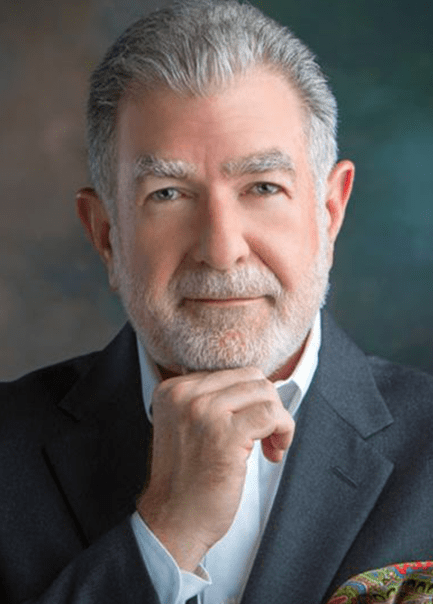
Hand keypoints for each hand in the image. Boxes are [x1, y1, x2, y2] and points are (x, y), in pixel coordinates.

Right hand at [136, 367, 294, 570]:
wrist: (173, 522)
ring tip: (270, 446)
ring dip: (278, 420)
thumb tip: (258, 386)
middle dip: (267, 405)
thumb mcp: (186, 426)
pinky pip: (272, 414)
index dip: (250, 400)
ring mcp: (204, 412)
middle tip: (266, 436)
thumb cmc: (186, 480)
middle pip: (251, 377)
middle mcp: (184, 395)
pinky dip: (284, 430)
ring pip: (264, 392)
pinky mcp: (225, 434)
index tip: (251, 427)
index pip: (230, 373)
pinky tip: (274, 452)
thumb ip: (211, 401)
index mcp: (172, 390)